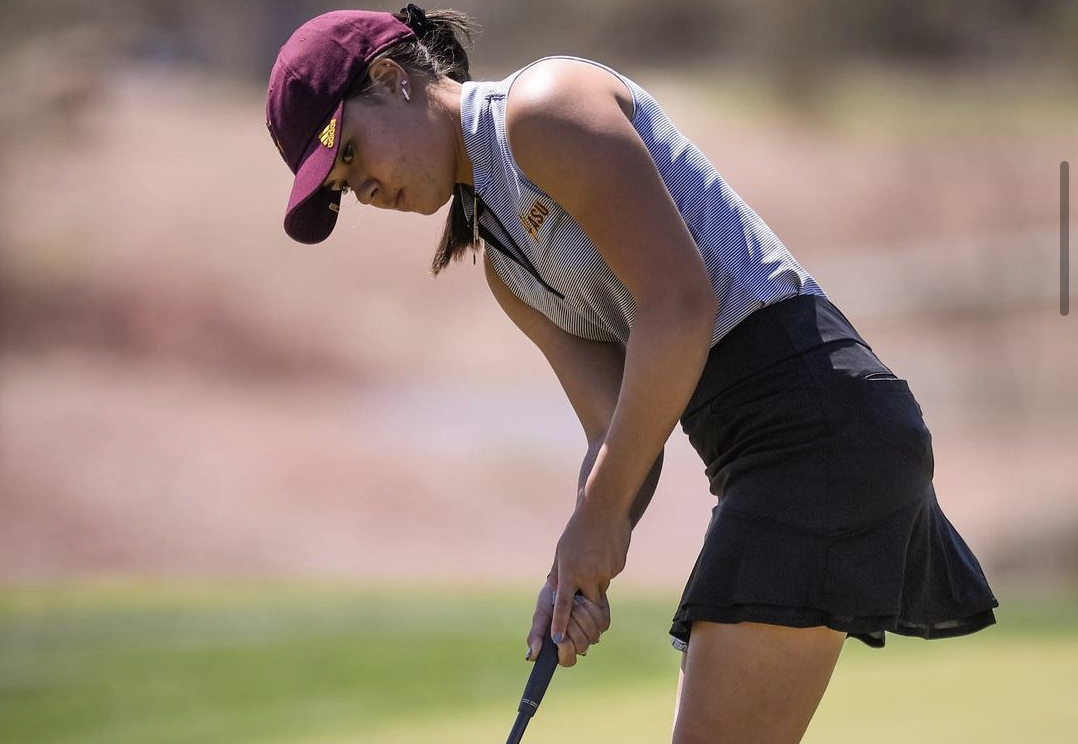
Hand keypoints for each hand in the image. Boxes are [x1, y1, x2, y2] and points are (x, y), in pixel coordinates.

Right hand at [526, 581, 610, 667]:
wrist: (567, 578)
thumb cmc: (550, 599)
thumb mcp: (541, 615)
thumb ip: (536, 635)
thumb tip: (530, 657)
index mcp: (562, 646)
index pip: (568, 660)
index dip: (565, 650)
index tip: (559, 638)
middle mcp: (579, 642)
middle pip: (581, 645)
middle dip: (572, 625)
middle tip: (565, 610)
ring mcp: (592, 633)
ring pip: (593, 634)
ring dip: (581, 615)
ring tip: (573, 601)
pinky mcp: (603, 621)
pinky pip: (602, 623)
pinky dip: (592, 609)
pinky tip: (584, 599)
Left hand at [549, 502, 627, 663]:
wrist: (604, 508)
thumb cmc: (578, 530)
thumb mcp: (561, 552)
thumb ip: (560, 575)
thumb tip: (559, 596)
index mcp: (569, 572)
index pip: (564, 606)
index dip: (560, 625)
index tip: (557, 642)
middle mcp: (588, 575)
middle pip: (588, 606)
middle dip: (587, 606)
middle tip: (586, 596)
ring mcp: (606, 571)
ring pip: (600, 590)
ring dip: (595, 581)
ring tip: (593, 556)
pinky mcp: (618, 566)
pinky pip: (610, 575)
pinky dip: (606, 567)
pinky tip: (604, 549)